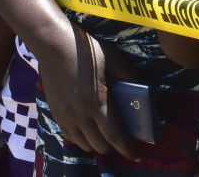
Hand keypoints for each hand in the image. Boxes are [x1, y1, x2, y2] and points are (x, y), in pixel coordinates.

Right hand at [39, 26, 138, 159]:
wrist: (54, 44)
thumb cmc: (88, 50)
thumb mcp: (115, 59)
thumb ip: (130, 77)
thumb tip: (144, 93)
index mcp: (96, 102)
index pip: (114, 136)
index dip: (127, 148)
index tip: (136, 154)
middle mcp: (79, 114)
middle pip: (100, 145)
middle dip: (115, 147)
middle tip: (124, 139)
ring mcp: (65, 116)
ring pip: (85, 145)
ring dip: (99, 144)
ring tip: (108, 136)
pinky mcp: (56, 114)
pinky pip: (71, 137)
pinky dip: (84, 139)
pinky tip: (91, 130)